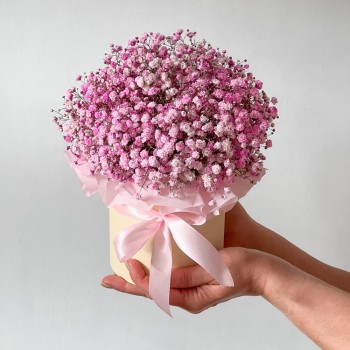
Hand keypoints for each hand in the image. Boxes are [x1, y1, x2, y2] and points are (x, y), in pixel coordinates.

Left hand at [101, 247, 268, 312]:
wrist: (261, 271)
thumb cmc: (242, 269)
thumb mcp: (213, 270)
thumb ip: (186, 276)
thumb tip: (160, 279)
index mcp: (191, 298)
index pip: (156, 291)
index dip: (138, 279)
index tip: (127, 264)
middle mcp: (188, 297)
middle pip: (153, 292)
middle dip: (130, 285)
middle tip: (108, 279)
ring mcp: (192, 291)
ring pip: (160, 287)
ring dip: (141, 280)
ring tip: (124, 273)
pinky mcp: (196, 282)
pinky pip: (170, 281)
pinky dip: (156, 275)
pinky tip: (150, 268)